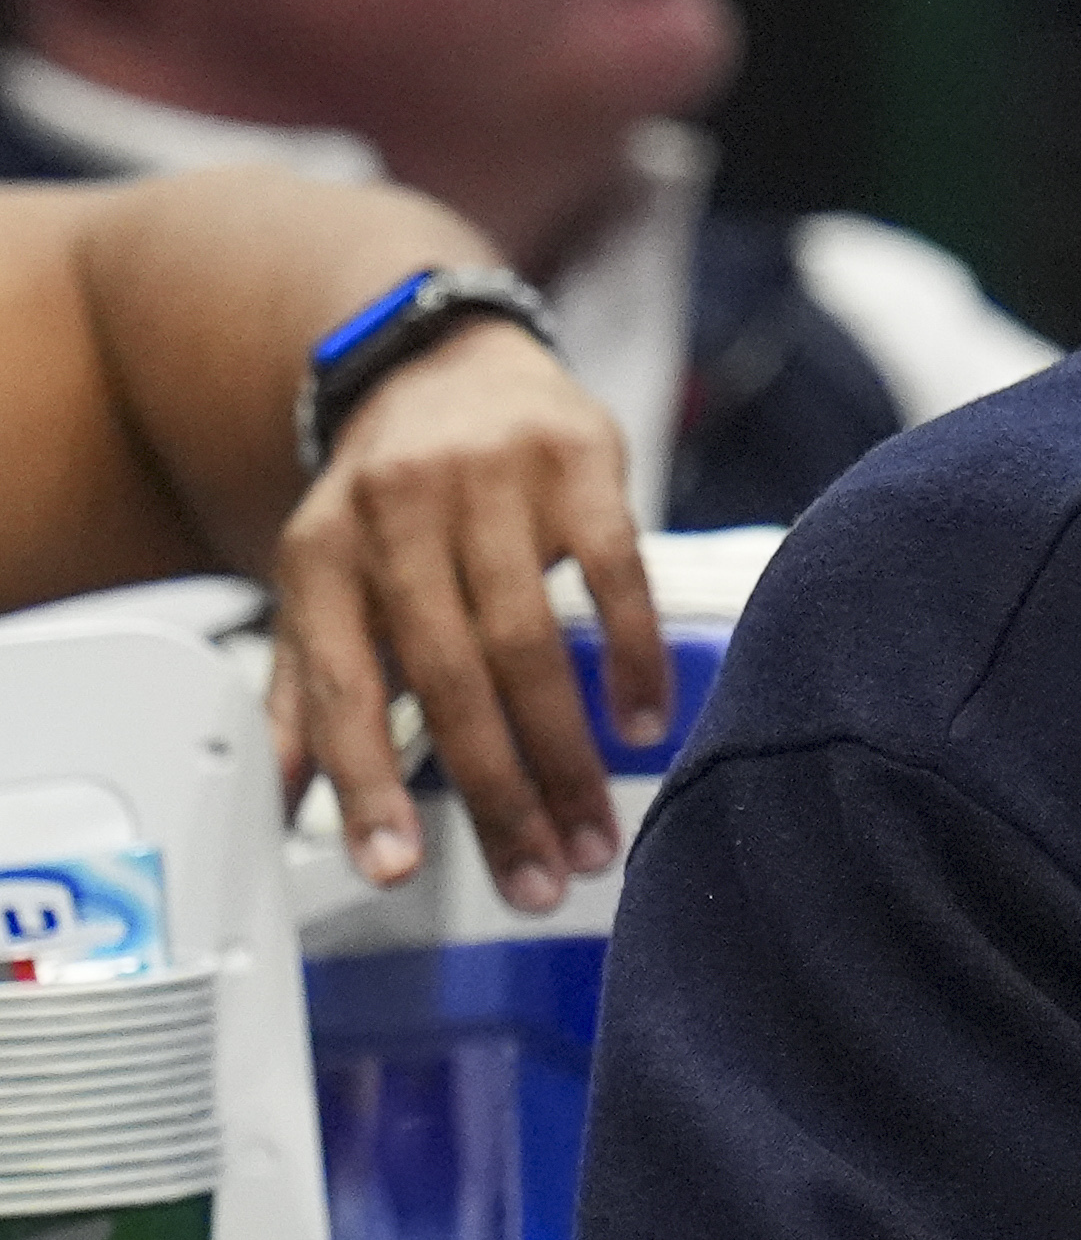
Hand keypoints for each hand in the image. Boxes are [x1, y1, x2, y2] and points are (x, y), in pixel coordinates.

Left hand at [267, 317, 664, 911]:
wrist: (447, 364)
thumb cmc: (394, 501)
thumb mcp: (326, 580)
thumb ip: (306, 687)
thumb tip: (280, 801)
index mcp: (323, 556)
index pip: (341, 686)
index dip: (366, 784)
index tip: (394, 868)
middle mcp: (397, 515)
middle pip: (448, 678)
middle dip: (497, 793)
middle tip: (536, 875)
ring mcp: (490, 484)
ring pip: (529, 641)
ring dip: (566, 754)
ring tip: (593, 832)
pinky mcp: (578, 461)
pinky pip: (613, 573)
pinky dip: (632, 657)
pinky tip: (641, 723)